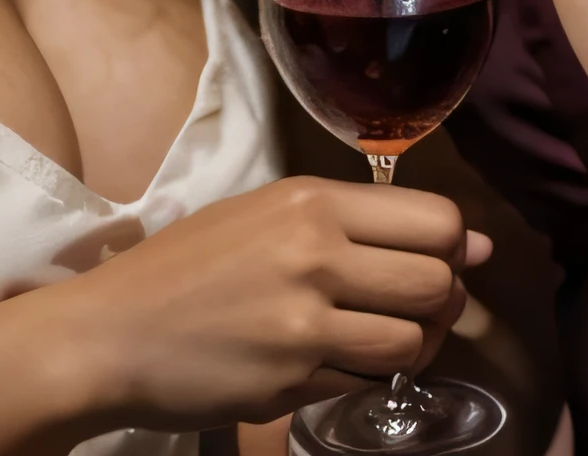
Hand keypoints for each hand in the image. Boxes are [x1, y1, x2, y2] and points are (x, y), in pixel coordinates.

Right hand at [40, 176, 492, 432]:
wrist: (110, 334)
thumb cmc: (186, 267)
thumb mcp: (265, 215)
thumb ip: (365, 223)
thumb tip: (478, 245)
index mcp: (311, 201)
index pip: (438, 220)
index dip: (455, 248)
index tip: (439, 262)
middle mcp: (315, 256)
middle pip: (438, 283)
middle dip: (442, 304)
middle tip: (414, 310)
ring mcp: (303, 325)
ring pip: (413, 342)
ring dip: (411, 350)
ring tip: (379, 344)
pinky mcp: (291, 384)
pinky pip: (366, 386)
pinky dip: (364, 383)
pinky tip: (334, 367)